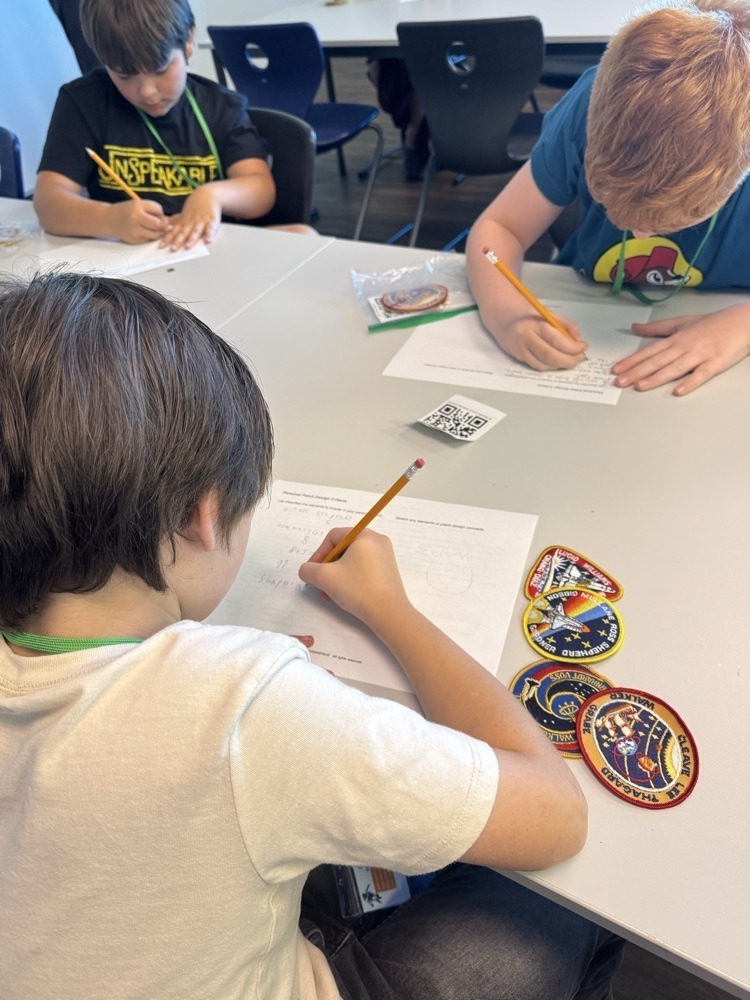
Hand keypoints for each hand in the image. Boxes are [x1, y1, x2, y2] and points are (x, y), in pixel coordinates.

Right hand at [108, 199, 166, 242]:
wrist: (109, 220)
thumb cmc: (127, 211)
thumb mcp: (138, 205)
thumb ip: (153, 211)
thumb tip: (169, 222)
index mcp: (137, 206)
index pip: (158, 210)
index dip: (160, 213)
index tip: (156, 215)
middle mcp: (135, 218)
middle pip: (158, 224)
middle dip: (162, 225)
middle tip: (159, 224)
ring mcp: (134, 230)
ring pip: (155, 234)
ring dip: (157, 232)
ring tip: (152, 228)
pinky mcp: (134, 240)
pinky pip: (148, 240)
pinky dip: (150, 237)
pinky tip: (144, 232)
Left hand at [160, 185, 221, 250]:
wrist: (208, 194)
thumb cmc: (196, 206)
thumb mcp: (184, 213)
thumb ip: (176, 221)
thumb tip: (165, 225)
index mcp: (184, 221)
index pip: (174, 231)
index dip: (167, 238)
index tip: (161, 246)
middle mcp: (191, 222)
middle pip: (183, 232)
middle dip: (178, 241)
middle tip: (173, 249)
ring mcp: (201, 221)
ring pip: (196, 231)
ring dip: (192, 238)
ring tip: (188, 246)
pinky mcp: (212, 221)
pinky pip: (210, 228)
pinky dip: (209, 234)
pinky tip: (208, 240)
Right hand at [298, 528, 410, 629]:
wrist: (389, 612)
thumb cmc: (357, 589)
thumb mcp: (324, 577)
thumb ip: (308, 570)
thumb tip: (307, 570)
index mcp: (364, 535)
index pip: (333, 536)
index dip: (318, 553)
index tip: (313, 571)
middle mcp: (377, 541)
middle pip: (343, 548)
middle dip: (328, 567)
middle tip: (320, 582)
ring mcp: (385, 556)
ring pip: (352, 560)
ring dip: (337, 575)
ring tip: (330, 593)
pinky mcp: (388, 571)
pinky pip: (364, 568)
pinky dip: (351, 578)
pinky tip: (345, 594)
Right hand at [494, 311, 586, 369]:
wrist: (503, 318)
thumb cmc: (528, 314)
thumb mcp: (547, 313)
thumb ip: (565, 324)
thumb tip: (578, 340)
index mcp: (535, 324)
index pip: (556, 339)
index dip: (572, 347)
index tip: (584, 346)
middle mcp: (526, 338)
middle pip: (549, 355)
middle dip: (568, 360)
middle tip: (580, 358)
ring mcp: (521, 350)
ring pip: (543, 364)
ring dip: (560, 365)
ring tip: (571, 360)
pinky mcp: (519, 358)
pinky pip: (537, 366)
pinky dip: (550, 366)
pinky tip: (558, 362)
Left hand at [612, 305, 749, 394]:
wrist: (743, 321)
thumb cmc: (713, 323)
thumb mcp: (682, 322)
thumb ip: (657, 327)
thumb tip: (635, 327)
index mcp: (675, 339)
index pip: (649, 352)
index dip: (631, 361)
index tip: (615, 369)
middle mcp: (684, 347)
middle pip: (657, 361)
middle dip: (636, 372)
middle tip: (619, 382)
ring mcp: (699, 355)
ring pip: (674, 368)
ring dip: (656, 378)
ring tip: (639, 386)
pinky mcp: (715, 363)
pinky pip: (701, 375)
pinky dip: (690, 382)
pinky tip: (678, 391)